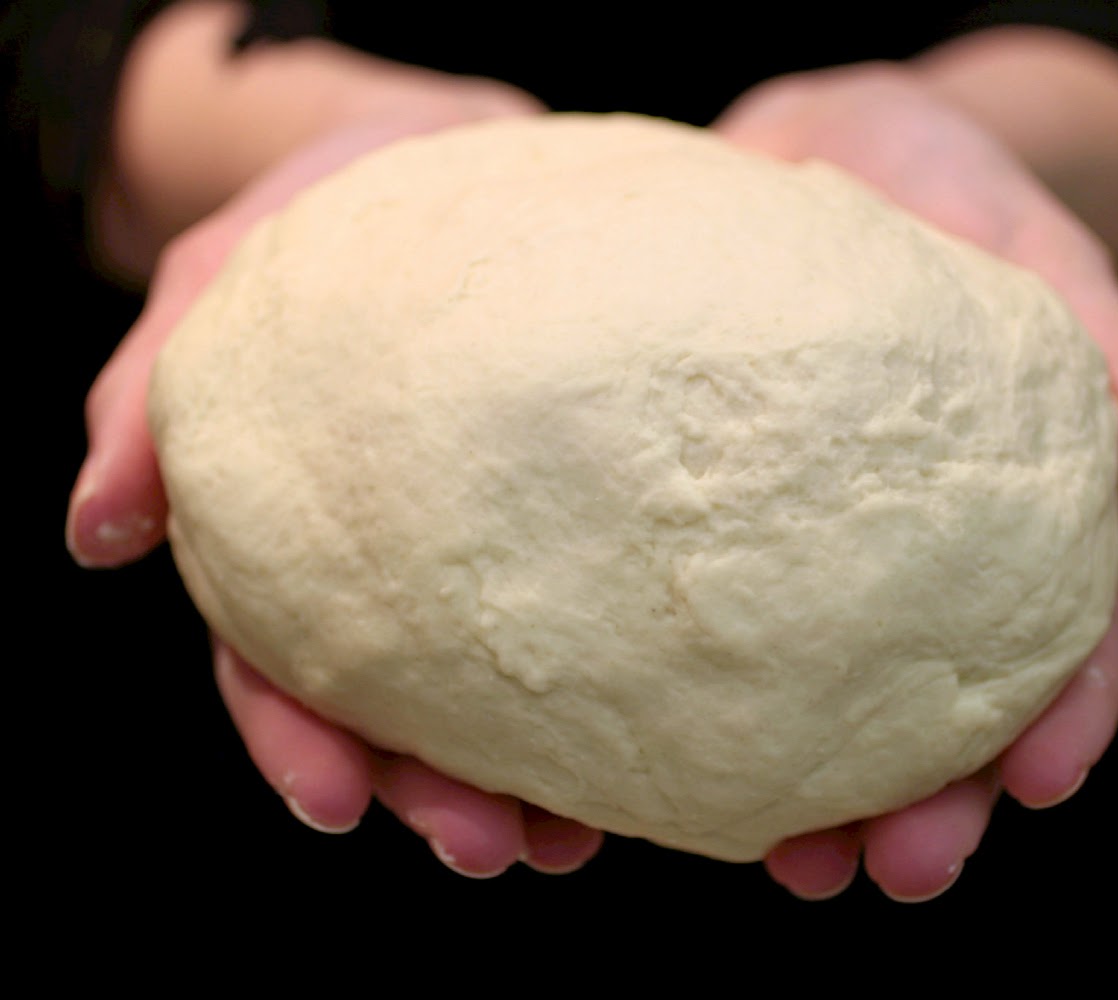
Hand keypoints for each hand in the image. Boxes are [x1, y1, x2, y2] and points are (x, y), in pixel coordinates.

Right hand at [69, 102, 602, 877]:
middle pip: (402, 708)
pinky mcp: (585, 509)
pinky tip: (660, 737)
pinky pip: (606, 609)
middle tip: (493, 853)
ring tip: (576, 838)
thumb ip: (149, 398)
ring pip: (506, 690)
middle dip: (434, 792)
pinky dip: (624, 686)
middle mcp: (399, 561)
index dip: (299, 741)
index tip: (338, 804)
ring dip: (536, 779)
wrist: (460, 151)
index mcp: (299, 535)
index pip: (277, 663)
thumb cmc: (326, 211)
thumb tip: (97, 535)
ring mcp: (497, 542)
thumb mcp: (219, 279)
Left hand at [712, 62, 1117, 900]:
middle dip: (932, 799)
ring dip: (814, 793)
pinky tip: (660, 765)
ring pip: (824, 692)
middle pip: (942, 698)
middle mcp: (914, 544)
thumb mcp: (1039, 251)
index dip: (1064, 716)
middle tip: (892, 872)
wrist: (798, 140)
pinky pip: (702, 620)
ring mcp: (807, 540)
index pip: (1065, 629)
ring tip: (788, 863)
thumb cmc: (937, 183)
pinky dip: (692, 702)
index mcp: (1016, 502)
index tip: (1033, 790)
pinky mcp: (714, 519)